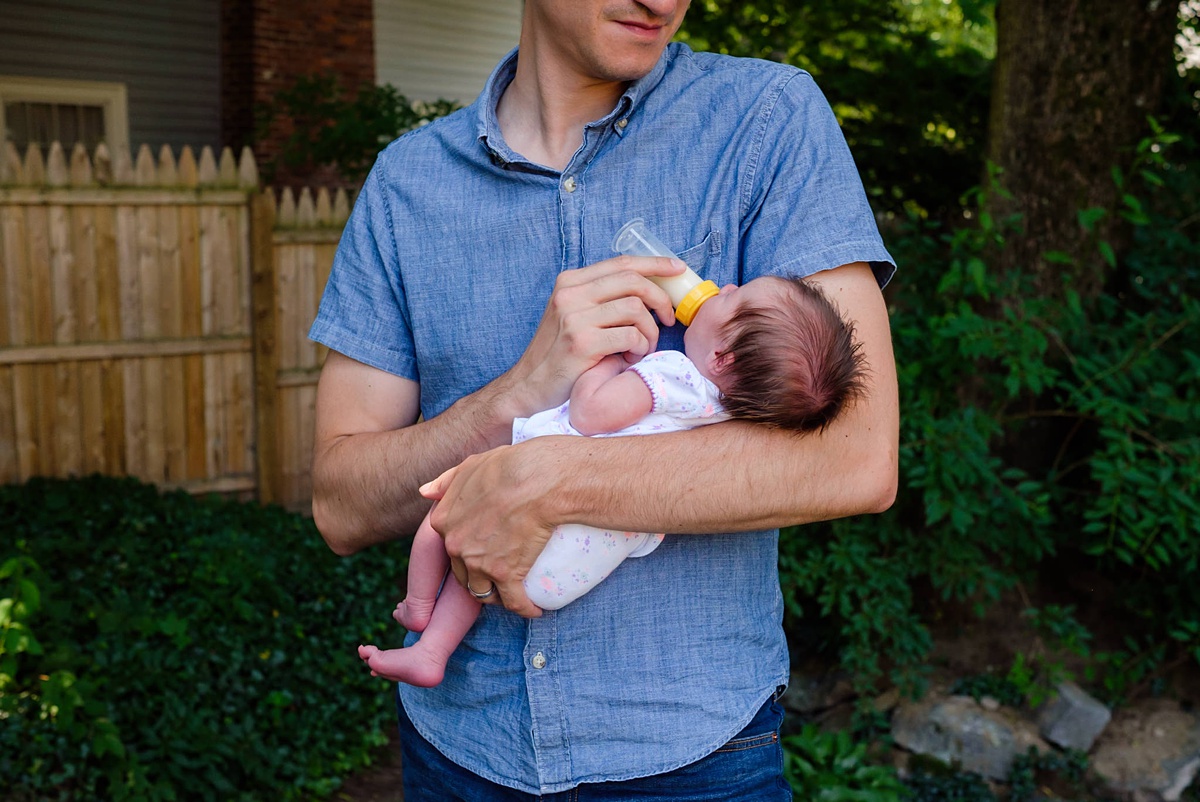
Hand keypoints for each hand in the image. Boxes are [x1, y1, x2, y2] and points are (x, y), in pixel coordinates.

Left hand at [420, 440, 569, 618]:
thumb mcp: (470, 465)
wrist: (538, 479)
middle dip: (478, 578)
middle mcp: (456, 545)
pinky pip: (514, 602)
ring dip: (497, 597)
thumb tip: (425, 492)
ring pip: (483, 593)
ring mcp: (479, 563)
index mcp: (444, 520)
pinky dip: (525, 608)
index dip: (466, 554)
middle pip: (463, 574)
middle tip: (499, 576)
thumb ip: (445, 481)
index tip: (483, 554)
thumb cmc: (509, 466)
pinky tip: (535, 609)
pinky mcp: (505, 574)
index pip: (449, 548)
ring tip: (513, 594)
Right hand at [500, 256, 682, 414]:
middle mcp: (570, 294)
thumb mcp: (574, 315)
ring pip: (636, 309)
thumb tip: (648, 287)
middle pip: (633, 281)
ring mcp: (574, 317)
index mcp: (570, 282)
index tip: (678, 269)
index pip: (621, 263)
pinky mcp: (582, 342)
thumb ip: (601, 298)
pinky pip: (631, 336)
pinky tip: (630, 359)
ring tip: (642, 348)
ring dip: (650, 332)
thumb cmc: (560, 354)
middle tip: (668, 320)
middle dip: (660, 299)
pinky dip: (639, 348)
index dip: (655, 264)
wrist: (529, 387)